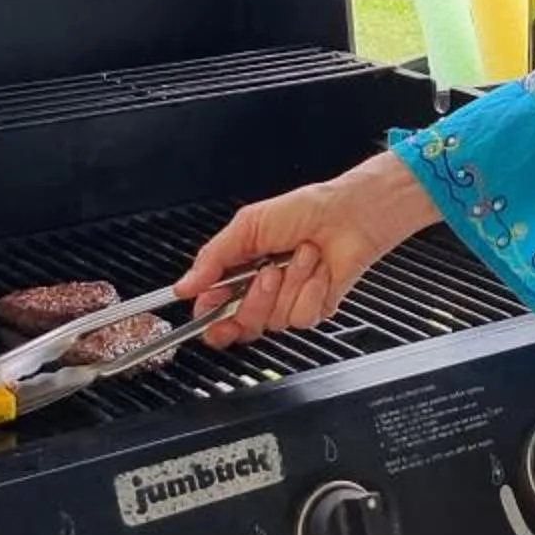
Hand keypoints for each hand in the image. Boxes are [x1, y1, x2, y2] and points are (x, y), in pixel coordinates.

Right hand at [175, 154, 439, 346]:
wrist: (350, 214)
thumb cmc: (305, 210)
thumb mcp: (248, 225)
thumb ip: (213, 258)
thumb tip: (184, 285)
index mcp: (238, 272)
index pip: (213, 313)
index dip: (210, 320)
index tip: (213, 313)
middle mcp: (261, 293)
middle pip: (242, 323)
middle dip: (257, 296)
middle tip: (268, 268)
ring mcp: (287, 304)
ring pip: (273, 321)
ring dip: (289, 284)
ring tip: (300, 257)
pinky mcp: (313, 310)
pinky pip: (301, 317)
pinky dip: (310, 291)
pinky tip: (317, 272)